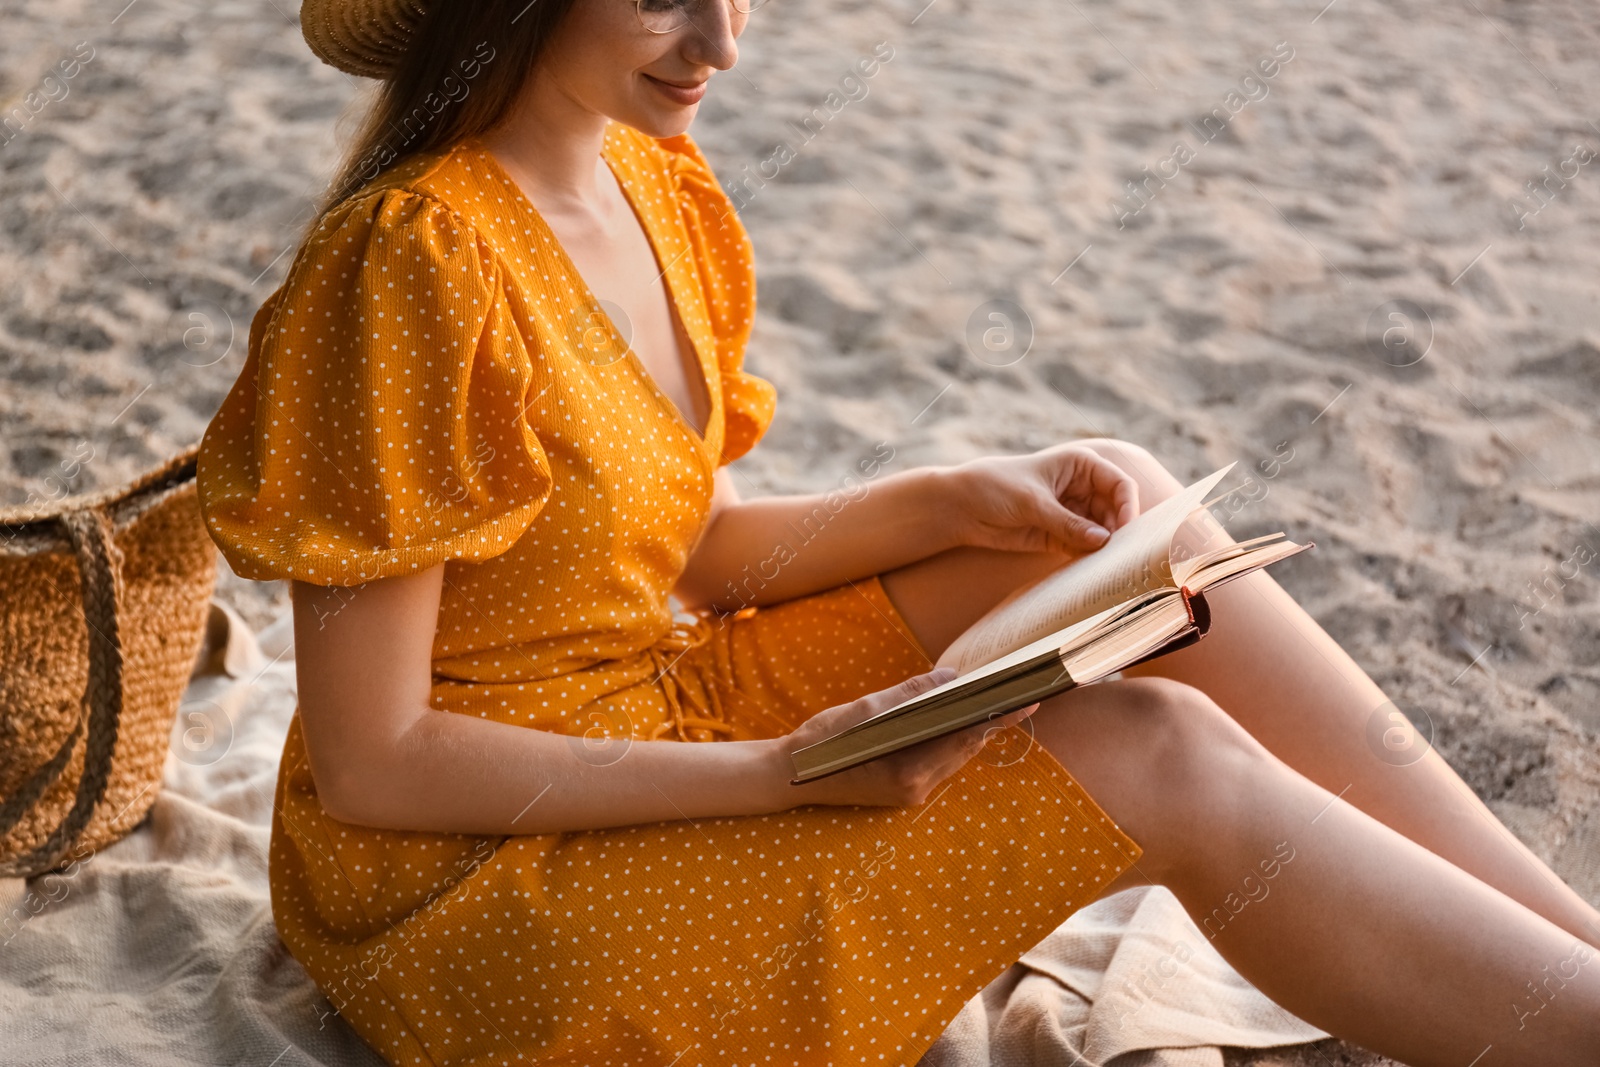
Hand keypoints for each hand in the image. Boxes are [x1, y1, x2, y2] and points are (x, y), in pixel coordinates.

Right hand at [771, 668, 1038, 808]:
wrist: (786, 776)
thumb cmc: (821, 742)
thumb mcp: (864, 711)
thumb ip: (911, 695)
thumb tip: (950, 677)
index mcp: (909, 774)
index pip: (965, 740)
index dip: (997, 718)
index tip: (1026, 700)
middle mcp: (916, 789)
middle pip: (964, 750)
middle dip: (990, 721)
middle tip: (1018, 694)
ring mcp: (910, 792)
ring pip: (952, 756)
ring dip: (970, 730)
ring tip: (995, 702)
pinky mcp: (902, 788)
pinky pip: (937, 761)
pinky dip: (948, 739)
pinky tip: (956, 719)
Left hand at [938, 443, 1138, 554]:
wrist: (961, 507)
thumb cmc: (995, 488)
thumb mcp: (1033, 503)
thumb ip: (1068, 523)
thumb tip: (1103, 541)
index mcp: (1081, 465)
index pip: (1119, 484)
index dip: (1128, 506)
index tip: (1126, 531)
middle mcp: (1082, 487)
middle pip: (1116, 511)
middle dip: (1119, 532)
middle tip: (1120, 557)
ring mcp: (1073, 512)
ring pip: (1103, 531)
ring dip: (1105, 548)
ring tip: (1106, 566)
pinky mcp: (1061, 535)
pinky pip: (1085, 547)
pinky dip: (1089, 558)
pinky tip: (1091, 570)